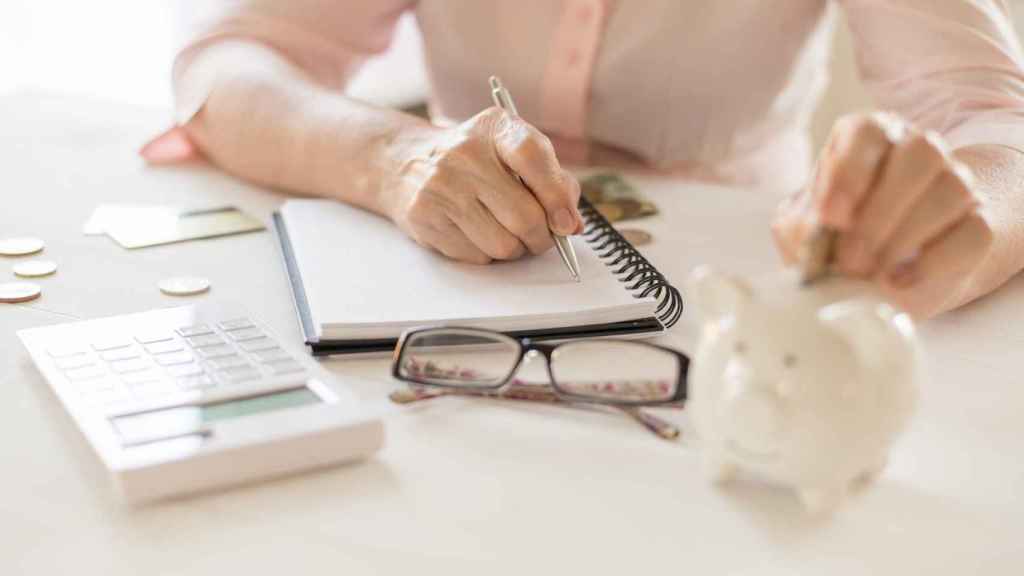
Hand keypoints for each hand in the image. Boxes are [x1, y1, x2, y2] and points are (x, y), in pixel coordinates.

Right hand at [386, 107, 582, 263]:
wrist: (408, 164)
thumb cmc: (477, 163)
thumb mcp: (514, 154)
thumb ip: (553, 181)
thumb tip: (572, 225)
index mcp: (495, 127)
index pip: (532, 156)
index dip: (556, 195)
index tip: (567, 223)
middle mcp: (463, 152)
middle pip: (524, 215)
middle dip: (542, 237)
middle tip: (542, 237)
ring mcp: (440, 186)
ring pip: (503, 245)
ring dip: (516, 249)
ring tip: (507, 233)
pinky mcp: (424, 217)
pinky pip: (477, 256)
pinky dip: (487, 254)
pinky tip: (477, 233)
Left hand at [773, 112, 993, 316]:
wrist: (888, 268)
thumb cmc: (836, 239)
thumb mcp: (803, 231)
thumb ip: (800, 228)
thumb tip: (810, 235)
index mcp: (867, 138)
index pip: (868, 131)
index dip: (849, 172)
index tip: (830, 218)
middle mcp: (917, 149)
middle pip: (919, 154)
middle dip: (880, 212)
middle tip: (849, 258)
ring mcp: (955, 183)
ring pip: (951, 189)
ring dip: (906, 236)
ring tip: (871, 272)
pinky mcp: (978, 223)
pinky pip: (973, 232)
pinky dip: (934, 261)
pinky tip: (899, 280)